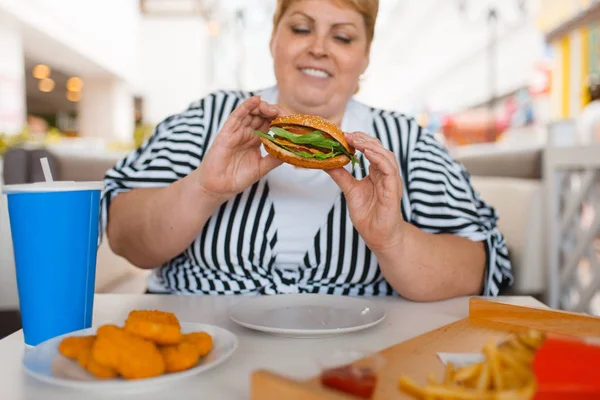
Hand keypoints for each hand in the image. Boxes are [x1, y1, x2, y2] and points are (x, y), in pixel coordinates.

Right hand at [193, 96, 282, 203]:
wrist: (219, 187)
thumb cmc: (237, 178)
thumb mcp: (261, 168)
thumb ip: (274, 159)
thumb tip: (291, 151)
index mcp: (256, 140)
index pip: (270, 124)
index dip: (280, 120)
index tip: (291, 122)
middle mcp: (248, 133)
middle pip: (262, 115)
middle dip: (274, 112)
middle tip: (283, 115)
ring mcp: (238, 131)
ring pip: (251, 112)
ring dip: (263, 107)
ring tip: (273, 109)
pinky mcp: (227, 131)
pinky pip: (237, 115)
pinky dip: (247, 106)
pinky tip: (256, 100)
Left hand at [326, 131, 404, 251]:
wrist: (377, 236)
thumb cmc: (368, 215)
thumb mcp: (350, 190)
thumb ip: (341, 176)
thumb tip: (327, 162)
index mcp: (377, 172)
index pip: (371, 149)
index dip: (359, 141)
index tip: (344, 135)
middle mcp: (385, 174)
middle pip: (379, 149)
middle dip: (364, 139)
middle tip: (347, 134)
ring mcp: (391, 181)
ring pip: (386, 156)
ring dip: (371, 146)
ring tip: (356, 141)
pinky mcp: (393, 190)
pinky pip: (389, 170)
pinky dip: (379, 159)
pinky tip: (368, 153)